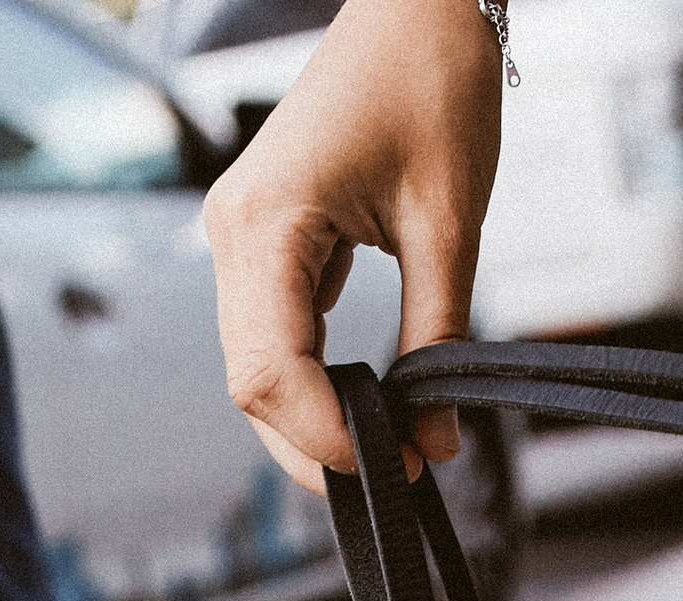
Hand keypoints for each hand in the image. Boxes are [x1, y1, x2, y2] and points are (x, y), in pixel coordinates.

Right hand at [204, 0, 501, 488]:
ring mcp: (241, 235)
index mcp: (267, 222)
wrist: (417, 4)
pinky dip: (315, 379)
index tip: (397, 466)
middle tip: (395, 472)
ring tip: (387, 440)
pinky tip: (365, 395)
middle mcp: (234, 231)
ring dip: (313, 419)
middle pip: (250, 386)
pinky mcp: (264, 237)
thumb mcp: (448, 223)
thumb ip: (440, 338)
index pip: (272, 374)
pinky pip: (273, 334)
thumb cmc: (431, 80)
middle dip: (316, 445)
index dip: (328, 439)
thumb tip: (437, 437)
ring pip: (256, 369)